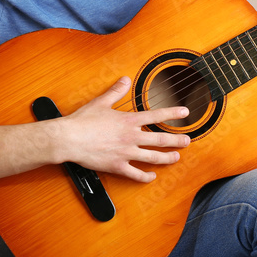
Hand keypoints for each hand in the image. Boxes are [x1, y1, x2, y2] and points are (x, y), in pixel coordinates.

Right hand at [59, 77, 190, 182]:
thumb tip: (125, 79)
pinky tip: (152, 177)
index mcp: (128, 120)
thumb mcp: (101, 102)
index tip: (185, 113)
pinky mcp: (118, 166)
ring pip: (153, 158)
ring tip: (176, 157)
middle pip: (161, 139)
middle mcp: (131, 137)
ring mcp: (126, 153)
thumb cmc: (83, 121)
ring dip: (167, 158)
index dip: (173, 113)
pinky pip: (136, 174)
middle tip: (187, 140)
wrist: (69, 139)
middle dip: (177, 140)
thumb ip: (116, 91)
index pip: (156, 115)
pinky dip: (146, 177)